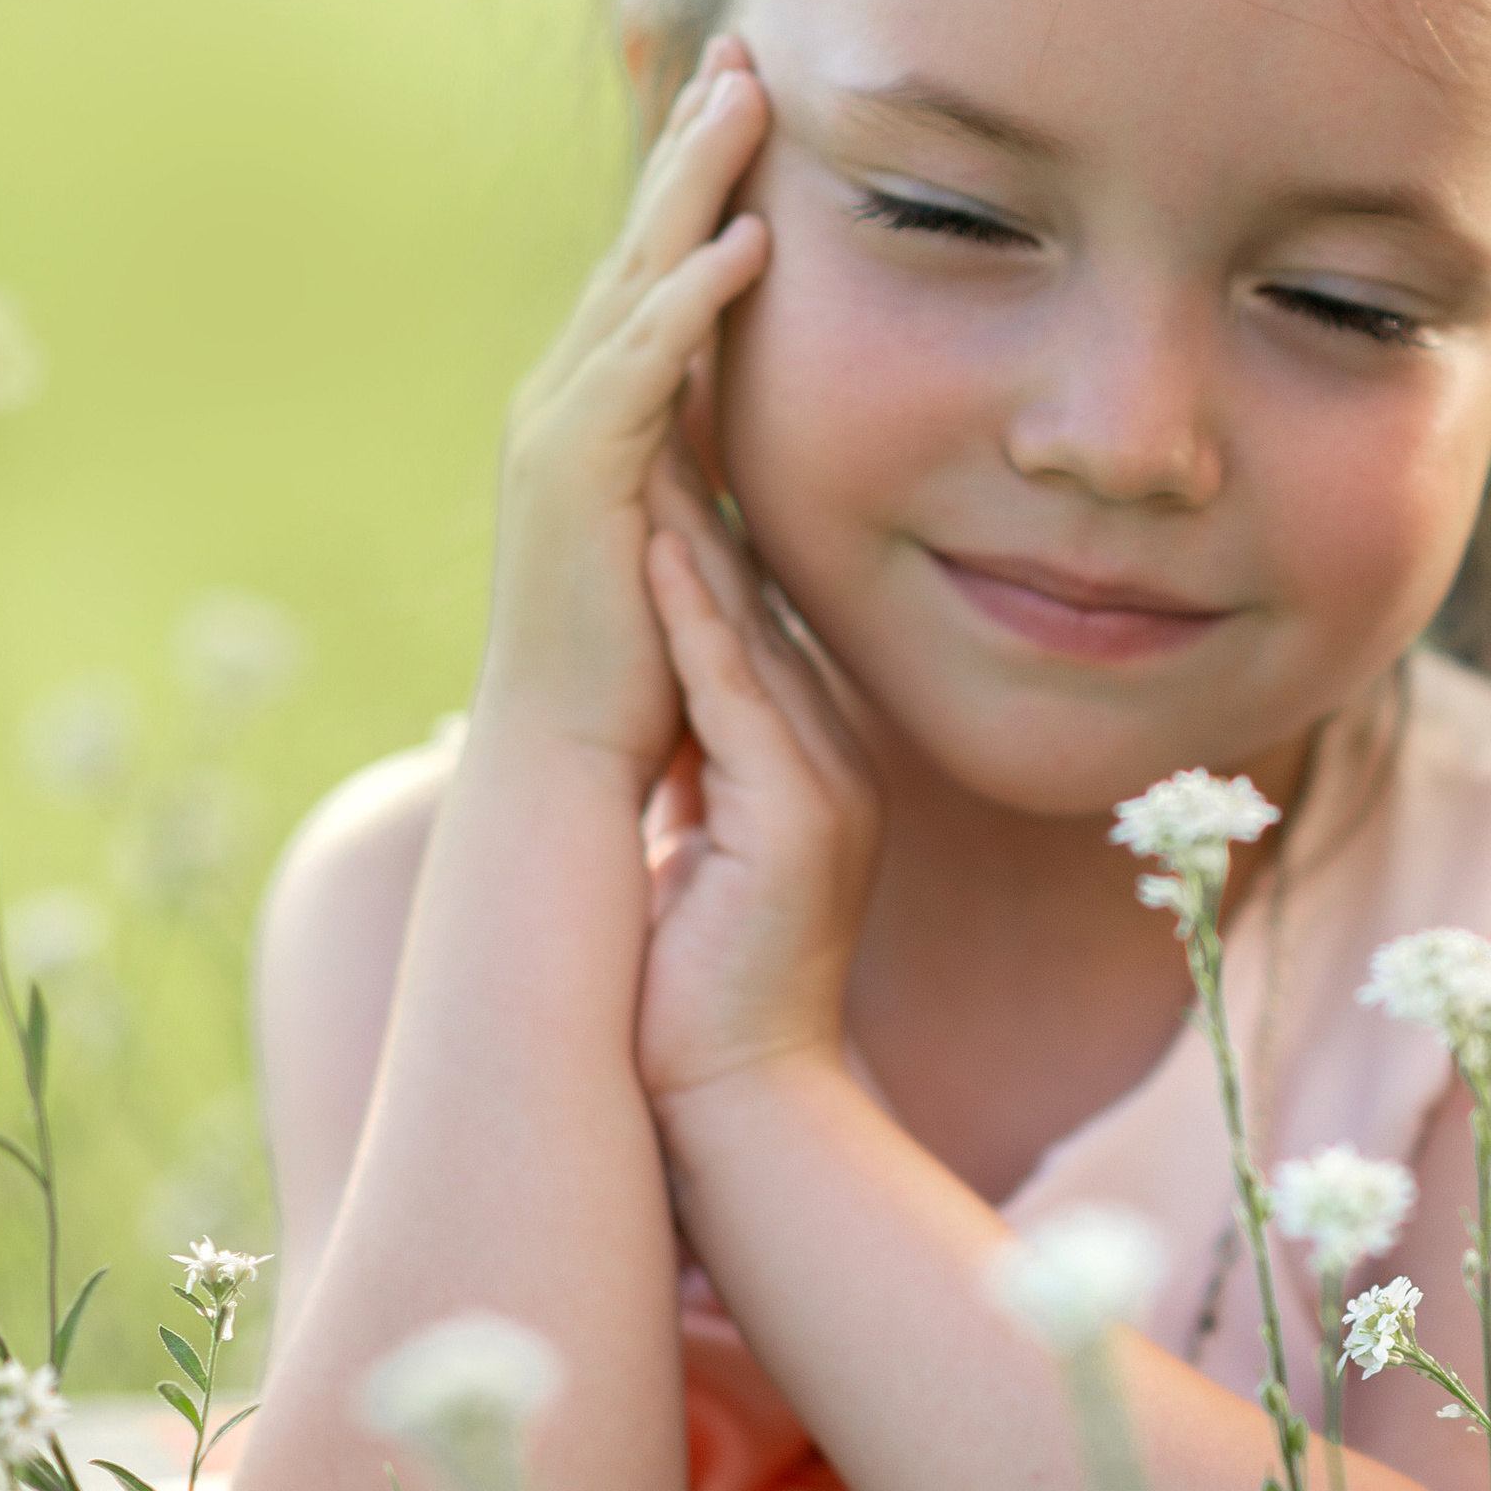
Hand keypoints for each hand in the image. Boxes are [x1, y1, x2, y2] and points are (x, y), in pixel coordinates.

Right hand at [478, 35, 771, 787]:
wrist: (573, 761)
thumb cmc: (649, 671)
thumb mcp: (706, 539)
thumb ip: (727, 475)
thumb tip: (776, 449)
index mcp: (603, 405)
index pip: (653, 259)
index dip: (683, 166)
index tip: (728, 76)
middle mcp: (569, 394)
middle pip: (639, 235)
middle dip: (686, 134)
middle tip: (740, 38)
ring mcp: (564, 427)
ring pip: (639, 275)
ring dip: (693, 181)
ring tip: (749, 95)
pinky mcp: (581, 473)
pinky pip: (646, 363)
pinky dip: (695, 298)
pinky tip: (749, 241)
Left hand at [634, 456, 882, 1115]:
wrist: (744, 1102)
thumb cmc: (704, 999)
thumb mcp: (707, 861)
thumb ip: (707, 787)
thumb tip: (675, 743)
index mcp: (818, 766)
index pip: (759, 622)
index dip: (712, 526)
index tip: (664, 438)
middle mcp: (838, 758)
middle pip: (766, 600)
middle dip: (712, 494)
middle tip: (667, 388)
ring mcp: (829, 785)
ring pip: (753, 629)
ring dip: (697, 527)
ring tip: (653, 428)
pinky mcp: (796, 817)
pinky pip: (737, 696)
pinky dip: (693, 618)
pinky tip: (654, 542)